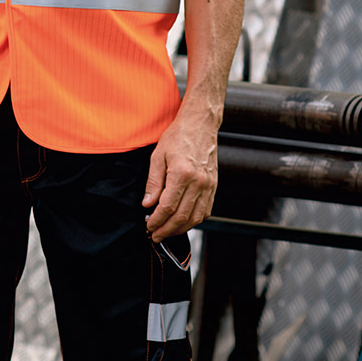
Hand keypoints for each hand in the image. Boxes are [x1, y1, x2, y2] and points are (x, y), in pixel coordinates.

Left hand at [142, 114, 218, 241]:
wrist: (200, 125)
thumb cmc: (178, 137)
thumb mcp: (157, 156)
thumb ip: (153, 183)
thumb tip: (147, 205)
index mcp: (182, 174)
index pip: (168, 207)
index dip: (157, 221)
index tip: (148, 226)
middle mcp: (199, 182)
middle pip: (182, 217)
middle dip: (167, 230)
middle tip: (155, 235)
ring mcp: (209, 185)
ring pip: (196, 218)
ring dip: (180, 229)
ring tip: (167, 232)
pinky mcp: (214, 186)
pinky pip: (206, 211)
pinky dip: (194, 221)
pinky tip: (183, 222)